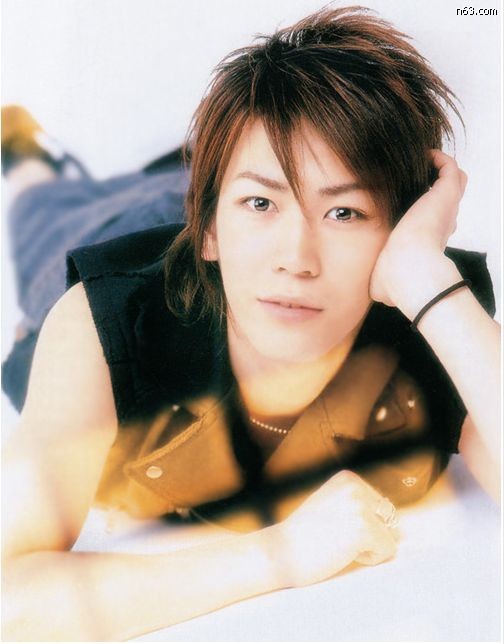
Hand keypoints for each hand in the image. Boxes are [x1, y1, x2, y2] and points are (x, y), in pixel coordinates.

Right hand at [274, 470, 399, 586]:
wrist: (279, 552)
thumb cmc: (303, 535)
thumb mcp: (330, 504)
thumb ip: (355, 503)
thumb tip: (393, 517)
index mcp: (348, 478)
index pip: (380, 506)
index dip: (361, 524)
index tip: (332, 526)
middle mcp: (355, 486)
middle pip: (388, 519)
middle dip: (369, 533)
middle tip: (335, 537)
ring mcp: (359, 506)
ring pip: (389, 535)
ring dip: (368, 546)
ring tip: (337, 543)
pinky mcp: (363, 528)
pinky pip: (387, 550)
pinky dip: (369, 559)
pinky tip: (342, 552)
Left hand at [370, 150, 466, 319]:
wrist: (409, 269)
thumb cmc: (395, 280)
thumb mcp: (383, 285)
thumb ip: (380, 286)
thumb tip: (374, 296)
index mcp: (428, 242)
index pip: (432, 223)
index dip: (421, 214)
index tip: (403, 207)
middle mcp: (440, 223)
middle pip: (445, 200)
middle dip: (432, 188)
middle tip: (412, 178)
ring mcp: (444, 207)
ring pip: (453, 181)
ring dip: (439, 170)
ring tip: (419, 162)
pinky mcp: (445, 192)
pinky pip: (448, 166)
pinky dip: (438, 158)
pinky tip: (422, 154)